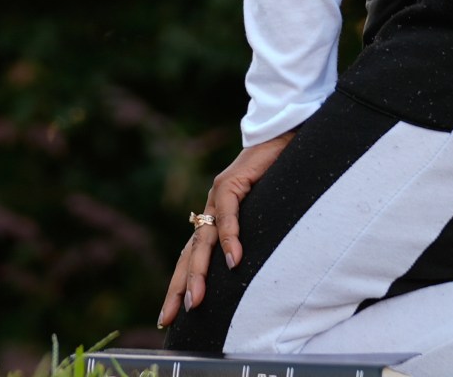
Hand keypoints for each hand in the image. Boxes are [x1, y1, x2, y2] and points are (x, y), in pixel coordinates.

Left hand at [158, 132, 292, 327]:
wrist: (283, 134)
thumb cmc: (280, 176)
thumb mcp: (265, 217)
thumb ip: (255, 239)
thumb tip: (255, 273)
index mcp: (216, 219)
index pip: (192, 258)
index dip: (181, 286)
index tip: (169, 317)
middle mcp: (211, 209)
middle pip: (189, 254)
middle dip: (179, 287)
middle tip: (170, 317)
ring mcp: (218, 195)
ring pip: (203, 240)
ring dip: (199, 272)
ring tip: (195, 300)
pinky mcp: (231, 182)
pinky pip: (229, 215)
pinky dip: (231, 239)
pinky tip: (235, 261)